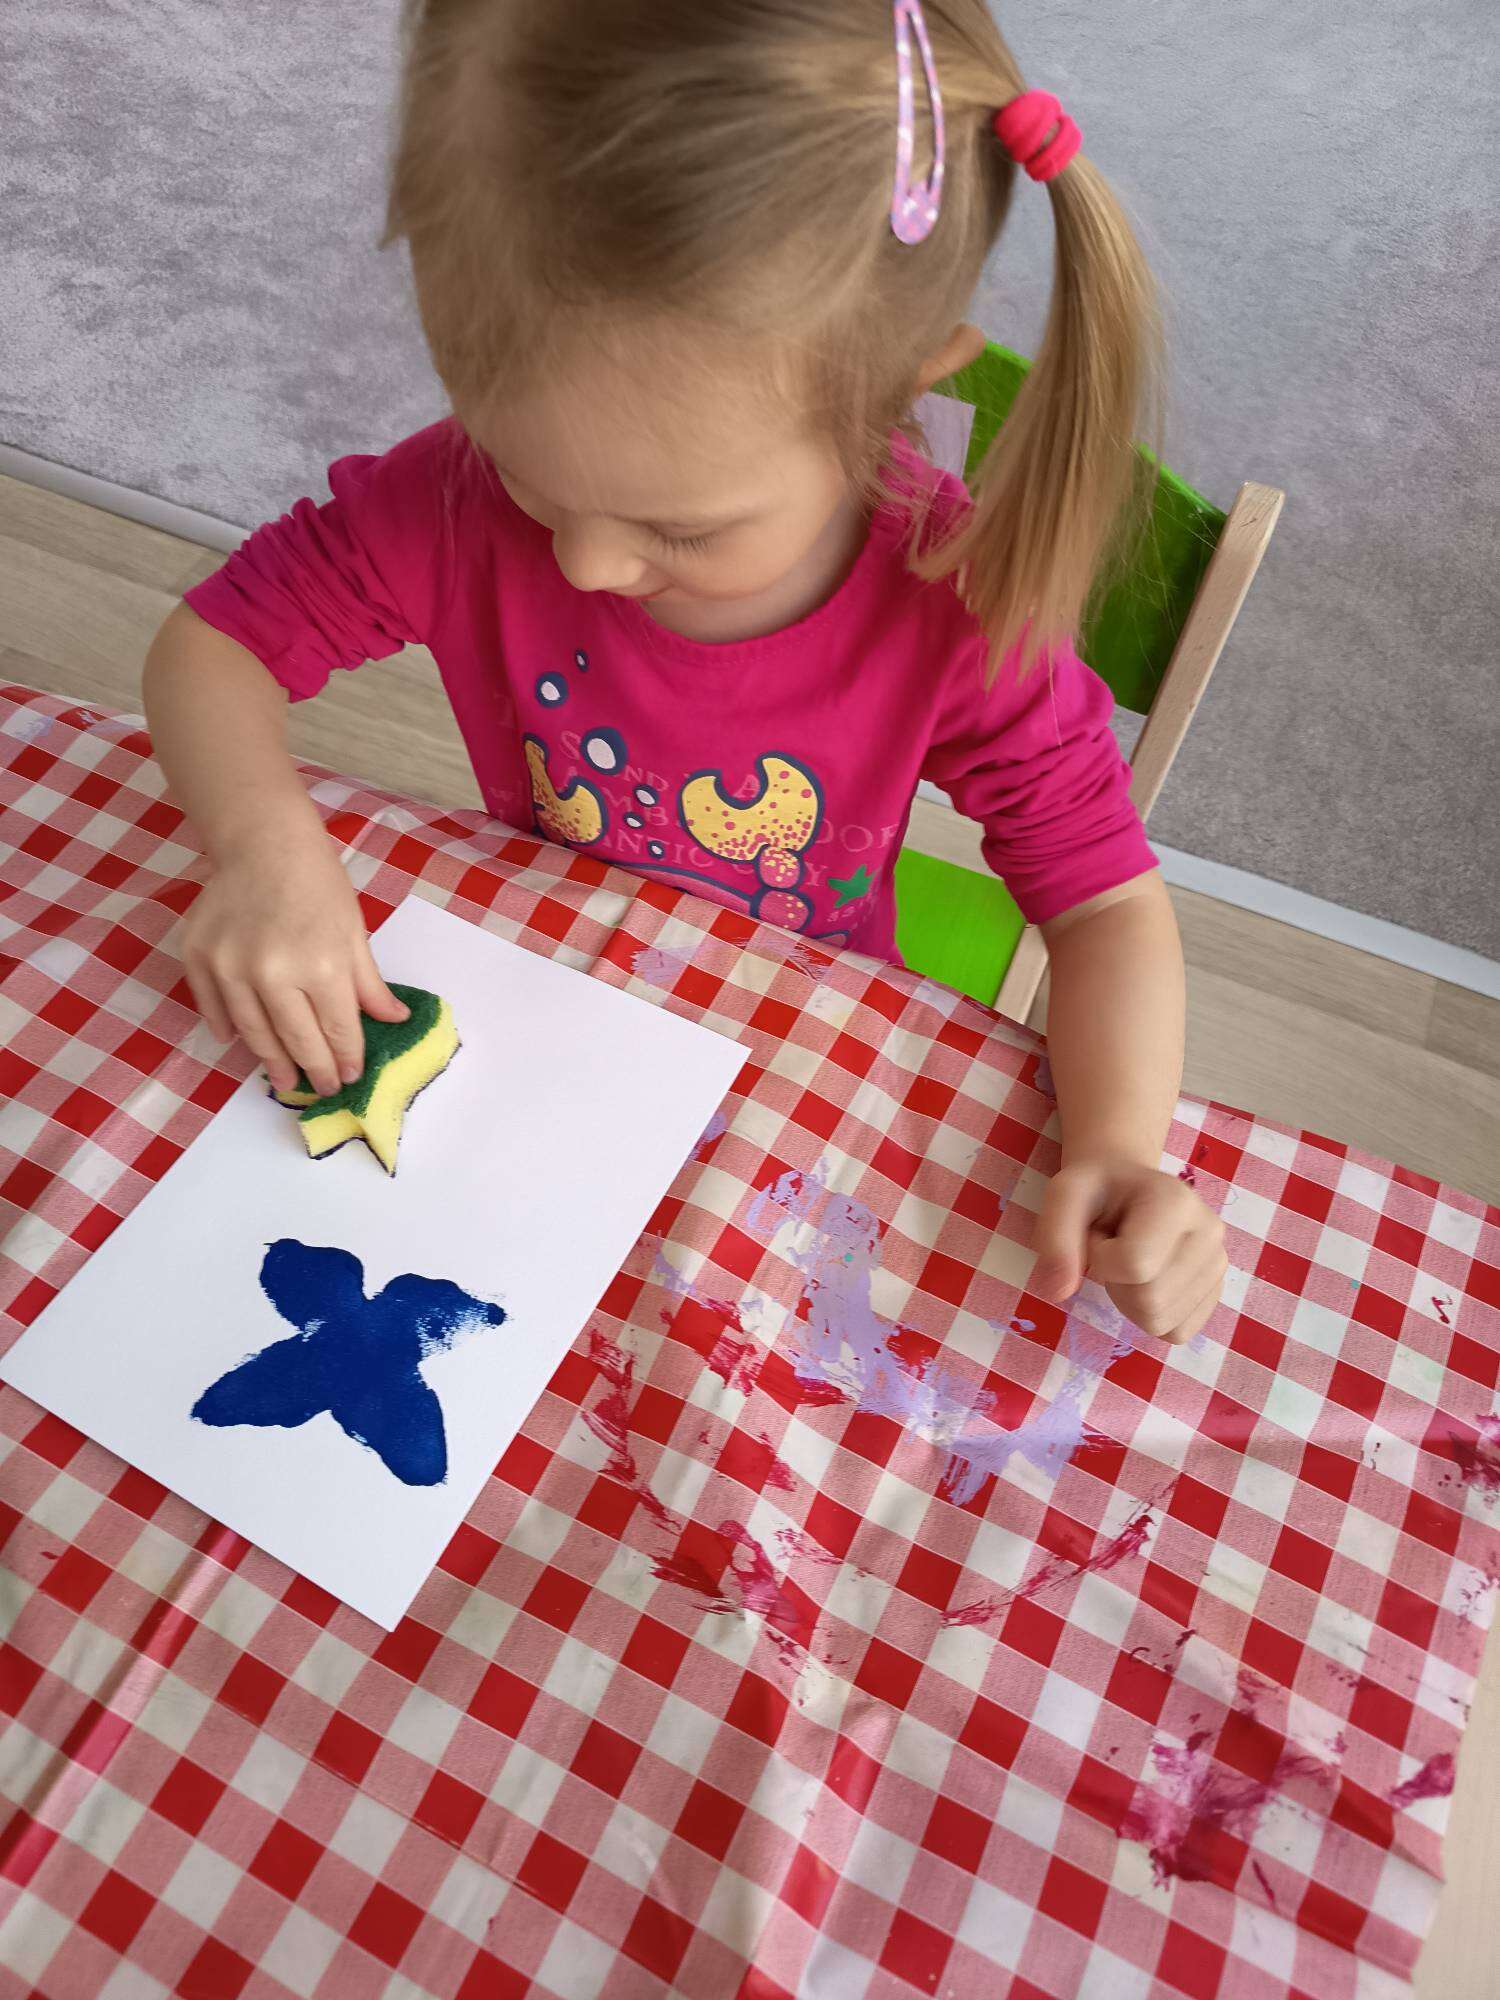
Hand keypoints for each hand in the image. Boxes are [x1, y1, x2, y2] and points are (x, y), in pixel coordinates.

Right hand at [182, 830, 406, 1098]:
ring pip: (253, 1033)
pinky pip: (213, 1008)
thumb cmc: (318, 884)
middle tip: (323, 1087)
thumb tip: (394, 1021)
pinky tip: (239, 1043)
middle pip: (295, 1039)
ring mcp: (230, 967)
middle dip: (314, 1069)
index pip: (337, 1029)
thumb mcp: (354, 932)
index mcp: (321, 965)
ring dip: (272, 1061)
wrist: (263, 844)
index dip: (346, 1057)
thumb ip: (369, 984)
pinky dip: (227, 1028)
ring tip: (286, 1080)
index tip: (350, 1076)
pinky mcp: (198, 958)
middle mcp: (272, 972)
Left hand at [1031, 1157, 1226, 1343]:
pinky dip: (1150, 1316)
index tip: (1099, 1233)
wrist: (1126, 1187)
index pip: (1135, 1265)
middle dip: (1115, 1283)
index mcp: (1177, 1200)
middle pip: (1150, 1301)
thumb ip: (1055, 1239)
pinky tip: (1147, 1280)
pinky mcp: (1215, 1293)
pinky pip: (1176, 1333)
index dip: (1101, 1259)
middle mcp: (1210, 1233)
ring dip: (1129, 1300)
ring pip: (1161, 1323)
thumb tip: (1057, 1292)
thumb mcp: (1064, 1197)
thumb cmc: (1096, 1192)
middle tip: (1113, 1249)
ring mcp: (1219, 1266)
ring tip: (1130, 1260)